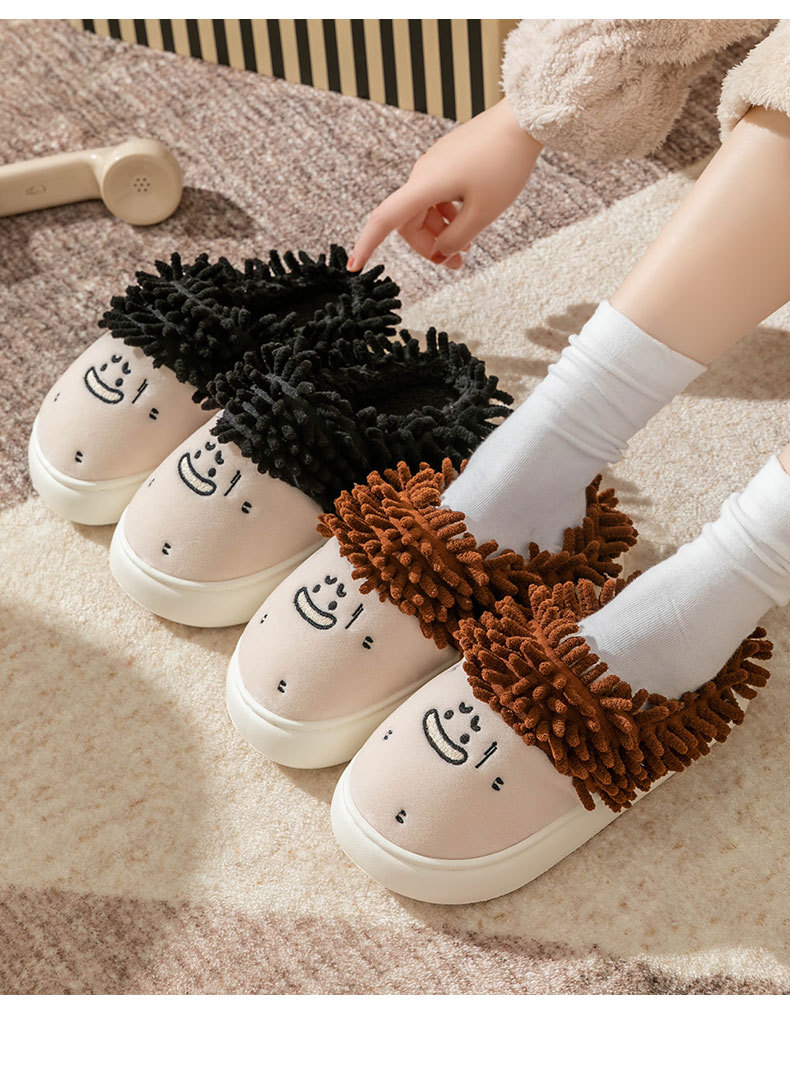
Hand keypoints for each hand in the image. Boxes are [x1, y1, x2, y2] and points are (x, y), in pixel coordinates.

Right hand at [347, 98, 540, 271]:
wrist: (521, 120)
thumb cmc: (504, 165)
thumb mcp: (484, 213)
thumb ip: (457, 238)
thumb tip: (442, 251)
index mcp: (425, 185)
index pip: (385, 219)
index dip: (367, 244)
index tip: (354, 266)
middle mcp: (422, 173)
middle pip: (409, 221)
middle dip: (429, 247)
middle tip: (456, 265)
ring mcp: (434, 164)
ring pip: (425, 210)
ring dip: (441, 232)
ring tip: (468, 248)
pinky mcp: (447, 159)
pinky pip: (437, 195)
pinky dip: (448, 214)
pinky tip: (469, 221)